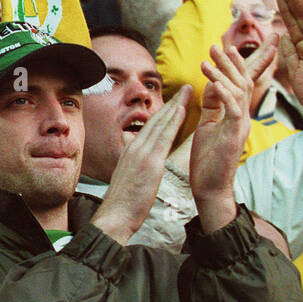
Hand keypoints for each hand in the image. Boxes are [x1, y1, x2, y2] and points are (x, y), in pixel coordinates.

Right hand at [91, 84, 190, 243]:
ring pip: (160, 123)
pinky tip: (182, 109)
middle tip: (185, 87)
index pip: (150, 127)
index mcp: (130, 151)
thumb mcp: (128, 177)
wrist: (115, 214)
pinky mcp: (149, 161)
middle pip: (156, 119)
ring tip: (187, 91)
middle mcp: (134, 147)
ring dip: (175, 104)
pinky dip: (173, 121)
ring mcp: (141, 153)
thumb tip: (137, 155)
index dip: (164, 112)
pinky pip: (164, 137)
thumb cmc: (123, 201)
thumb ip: (134, 162)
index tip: (175, 101)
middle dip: (172, 101)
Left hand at [190, 44, 252, 225]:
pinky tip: (213, 79)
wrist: (210, 187)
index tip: (226, 47)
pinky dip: (224, 91)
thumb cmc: (208, 159)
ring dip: (224, 71)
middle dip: (231, 61)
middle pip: (242, 81)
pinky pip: (232, 108)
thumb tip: (208, 85)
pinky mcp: (235, 134)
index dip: (234, 65)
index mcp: (233, 114)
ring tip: (210, 55)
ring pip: (238, 90)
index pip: (237, 84)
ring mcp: (240, 125)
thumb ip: (211, 106)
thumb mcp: (207, 126)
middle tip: (217, 44)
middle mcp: (241, 117)